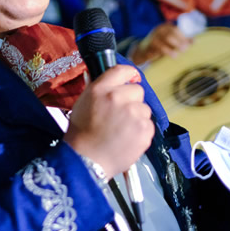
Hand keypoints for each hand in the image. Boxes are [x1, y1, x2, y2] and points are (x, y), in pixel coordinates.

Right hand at [64, 65, 153, 179]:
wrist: (86, 160)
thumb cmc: (81, 134)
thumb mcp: (83, 103)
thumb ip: (100, 89)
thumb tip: (113, 82)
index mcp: (101, 89)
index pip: (122, 70)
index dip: (129, 75)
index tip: (131, 79)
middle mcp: (118, 97)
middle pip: (137, 90)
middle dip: (132, 100)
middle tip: (120, 114)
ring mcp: (133, 114)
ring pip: (144, 109)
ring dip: (137, 117)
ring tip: (121, 130)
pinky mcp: (144, 129)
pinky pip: (148, 125)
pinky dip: (140, 131)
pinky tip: (127, 138)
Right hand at [130, 23, 192, 64]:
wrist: (143, 50)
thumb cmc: (160, 45)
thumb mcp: (170, 41)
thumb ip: (182, 40)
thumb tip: (195, 41)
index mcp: (165, 27)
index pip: (176, 30)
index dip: (184, 37)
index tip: (192, 43)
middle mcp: (159, 30)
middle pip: (171, 34)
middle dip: (179, 42)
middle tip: (185, 49)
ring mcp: (153, 36)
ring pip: (164, 40)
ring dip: (171, 48)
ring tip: (176, 55)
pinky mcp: (149, 44)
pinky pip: (158, 48)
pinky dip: (164, 52)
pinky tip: (169, 55)